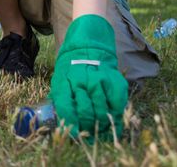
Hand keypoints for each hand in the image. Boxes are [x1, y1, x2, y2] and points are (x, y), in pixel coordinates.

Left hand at [49, 14, 128, 139]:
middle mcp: (81, 81)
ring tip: (102, 130)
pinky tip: (115, 120)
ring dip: (102, 124)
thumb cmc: (71, 64)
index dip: (70, 125)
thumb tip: (59, 118)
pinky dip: (116, 115)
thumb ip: (60, 96)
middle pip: (85, 112)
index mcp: (65, 81)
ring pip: (102, 111)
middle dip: (87, 127)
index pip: (66, 109)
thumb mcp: (60, 77)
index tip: (74, 133)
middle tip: (90, 133)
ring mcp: (99, 81)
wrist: (89, 43)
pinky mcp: (114, 81)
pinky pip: (117, 104)